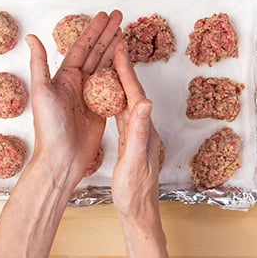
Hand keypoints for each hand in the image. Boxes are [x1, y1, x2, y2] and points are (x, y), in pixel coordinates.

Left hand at [26, 10, 121, 183]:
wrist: (62, 158)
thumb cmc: (49, 128)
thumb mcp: (41, 92)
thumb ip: (39, 64)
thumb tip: (32, 37)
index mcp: (64, 77)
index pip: (82, 47)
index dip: (94, 31)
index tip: (104, 17)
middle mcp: (78, 83)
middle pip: (96, 52)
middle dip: (107, 34)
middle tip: (118, 17)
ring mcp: (91, 95)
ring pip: (105, 66)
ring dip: (114, 49)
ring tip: (124, 33)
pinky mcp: (102, 108)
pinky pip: (112, 86)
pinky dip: (120, 73)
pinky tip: (125, 62)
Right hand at [112, 41, 161, 217]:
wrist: (138, 209)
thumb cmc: (135, 190)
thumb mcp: (135, 160)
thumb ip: (140, 131)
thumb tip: (146, 102)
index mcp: (144, 129)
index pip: (135, 94)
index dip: (127, 71)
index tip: (120, 49)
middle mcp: (143, 127)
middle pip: (133, 92)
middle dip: (124, 68)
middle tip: (117, 48)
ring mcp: (137, 133)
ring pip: (128, 100)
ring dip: (121, 81)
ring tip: (112, 65)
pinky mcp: (130, 140)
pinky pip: (122, 113)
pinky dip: (116, 100)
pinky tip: (110, 96)